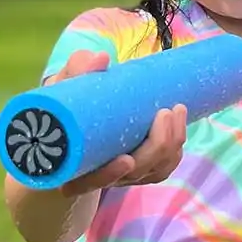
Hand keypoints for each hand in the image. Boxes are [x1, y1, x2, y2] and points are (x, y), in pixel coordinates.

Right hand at [42, 49, 187, 195]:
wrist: (72, 120)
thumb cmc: (64, 105)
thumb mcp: (61, 89)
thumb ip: (77, 72)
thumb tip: (101, 59)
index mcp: (70, 166)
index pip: (87, 182)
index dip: (108, 175)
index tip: (125, 159)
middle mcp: (96, 177)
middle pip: (132, 174)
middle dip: (155, 147)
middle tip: (164, 112)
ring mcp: (121, 176)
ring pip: (152, 171)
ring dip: (171, 144)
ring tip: (177, 110)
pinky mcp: (138, 170)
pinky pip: (162, 168)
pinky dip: (174, 150)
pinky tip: (179, 124)